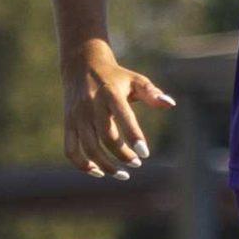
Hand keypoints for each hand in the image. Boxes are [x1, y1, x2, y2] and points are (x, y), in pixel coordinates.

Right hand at [63, 42, 175, 178]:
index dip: (134, 137)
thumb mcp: (135, 80)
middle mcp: (91, 105)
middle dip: (123, 155)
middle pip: (106, 137)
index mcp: (110, 93)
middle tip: (137, 163)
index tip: (145, 154)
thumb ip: (152, 93)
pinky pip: (71, 150)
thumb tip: (170, 104)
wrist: (81, 64)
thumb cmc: (116, 76)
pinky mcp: (68, 123)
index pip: (123, 117)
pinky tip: (99, 172)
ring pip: (89, 147)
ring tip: (123, 174)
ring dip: (106, 165)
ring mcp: (77, 116)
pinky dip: (82, 165)